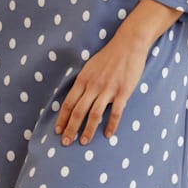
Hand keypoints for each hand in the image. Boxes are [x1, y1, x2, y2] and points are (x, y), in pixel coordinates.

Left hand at [55, 0, 181, 145]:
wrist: (129, 44)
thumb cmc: (109, 56)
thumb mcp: (90, 67)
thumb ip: (83, 82)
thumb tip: (76, 97)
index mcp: (83, 79)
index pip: (69, 103)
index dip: (62, 118)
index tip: (57, 130)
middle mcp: (93, 85)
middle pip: (78, 111)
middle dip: (70, 129)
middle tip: (65, 143)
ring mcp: (108, 89)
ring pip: (94, 114)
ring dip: (87, 130)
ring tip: (83, 142)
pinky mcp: (123, 92)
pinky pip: (115, 112)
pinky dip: (111, 125)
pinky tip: (108, 135)